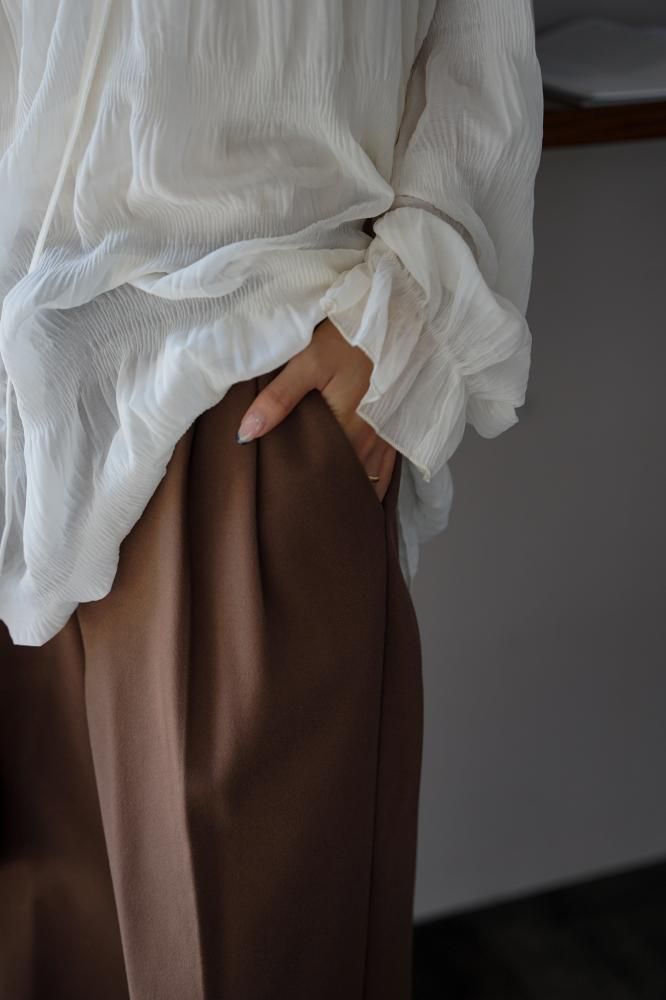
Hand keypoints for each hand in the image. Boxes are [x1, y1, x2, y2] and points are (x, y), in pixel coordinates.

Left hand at [235, 318, 396, 502]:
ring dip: (350, 482)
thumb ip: (278, 399)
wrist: (391, 315)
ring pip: (368, 471)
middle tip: (302, 499)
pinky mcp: (394, 422)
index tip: (287, 492)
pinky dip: (374, 475)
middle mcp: (371, 437)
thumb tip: (246, 435)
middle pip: (346, 473)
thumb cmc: (346, 338)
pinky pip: (387, 462)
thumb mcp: (307, 362)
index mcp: (348, 427)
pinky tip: (363, 486)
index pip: (325, 469)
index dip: (306, 481)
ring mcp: (386, 432)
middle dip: (328, 485)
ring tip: (327, 497)